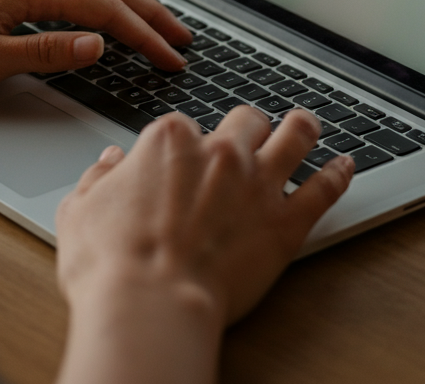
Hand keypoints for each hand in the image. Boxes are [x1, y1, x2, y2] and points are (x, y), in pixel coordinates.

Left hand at [0, 0, 190, 93]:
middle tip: (183, 38)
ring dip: (130, 4)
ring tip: (159, 25)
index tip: (173, 57)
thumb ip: (46, 51)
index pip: (105, 10)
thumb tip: (99, 45)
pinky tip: (108, 17)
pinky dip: (103, 2)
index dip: (145, 35)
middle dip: (151, 13)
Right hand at [54, 106, 353, 383]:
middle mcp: (220, 151)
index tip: (181, 163)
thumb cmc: (111, 264)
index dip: (183, 145)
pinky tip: (345, 166)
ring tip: (309, 124)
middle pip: (247, 120)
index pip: (185, 125)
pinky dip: (338, 174)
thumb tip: (109, 163)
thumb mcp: (79, 211)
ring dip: (304, 127)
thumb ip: (97, 179)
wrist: (149, 305)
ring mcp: (257, 183)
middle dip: (249, 126)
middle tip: (252, 135)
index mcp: (170, 140)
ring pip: (296, 135)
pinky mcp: (285, 223)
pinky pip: (324, 189)